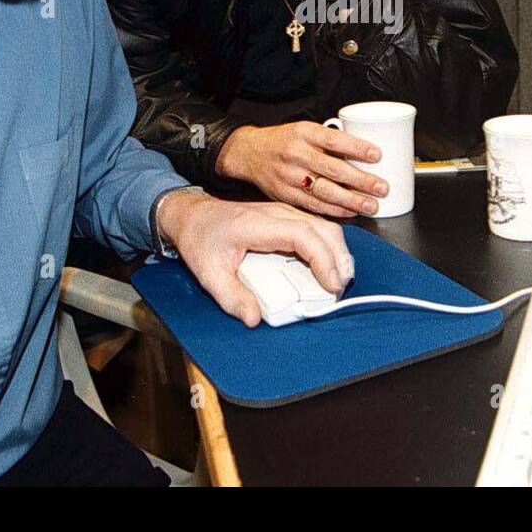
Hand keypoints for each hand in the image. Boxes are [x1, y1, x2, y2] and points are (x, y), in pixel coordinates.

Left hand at [157, 191, 353, 327]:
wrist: (191, 215)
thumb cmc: (200, 238)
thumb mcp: (208, 273)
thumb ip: (231, 297)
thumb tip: (254, 318)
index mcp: (258, 225)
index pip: (303, 235)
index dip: (323, 259)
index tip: (331, 284)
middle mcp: (276, 213)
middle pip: (323, 229)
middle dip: (339, 259)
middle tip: (340, 288)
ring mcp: (283, 212)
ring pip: (324, 226)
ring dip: (337, 253)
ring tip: (338, 281)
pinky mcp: (286, 217)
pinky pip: (316, 228)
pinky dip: (328, 247)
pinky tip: (328, 267)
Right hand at [216, 121, 388, 218]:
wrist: (248, 153)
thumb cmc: (283, 141)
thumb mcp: (304, 130)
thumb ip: (328, 141)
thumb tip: (362, 154)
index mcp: (303, 133)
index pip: (334, 140)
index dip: (357, 148)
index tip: (376, 155)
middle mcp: (296, 154)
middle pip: (333, 169)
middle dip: (361, 181)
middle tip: (382, 187)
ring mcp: (289, 176)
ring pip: (325, 191)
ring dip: (352, 200)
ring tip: (371, 205)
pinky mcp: (286, 195)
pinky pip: (314, 205)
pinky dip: (335, 210)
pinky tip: (351, 212)